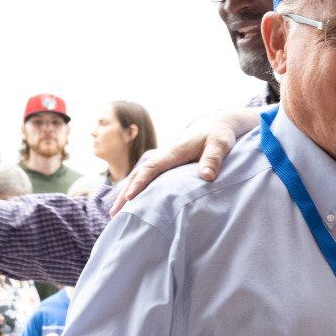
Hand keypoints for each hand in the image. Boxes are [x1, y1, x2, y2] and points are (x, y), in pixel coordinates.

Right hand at [111, 110, 261, 213]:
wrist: (216, 122)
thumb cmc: (220, 134)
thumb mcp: (221, 144)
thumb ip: (213, 159)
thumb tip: (206, 176)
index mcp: (175, 151)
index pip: (152, 167)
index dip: (140, 182)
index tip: (129, 198)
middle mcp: (164, 154)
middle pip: (138, 173)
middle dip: (125, 193)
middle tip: (114, 213)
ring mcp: (163, 158)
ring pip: (139, 175)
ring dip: (126, 192)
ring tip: (115, 213)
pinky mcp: (166, 163)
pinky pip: (146, 175)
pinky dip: (135, 187)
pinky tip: (130, 202)